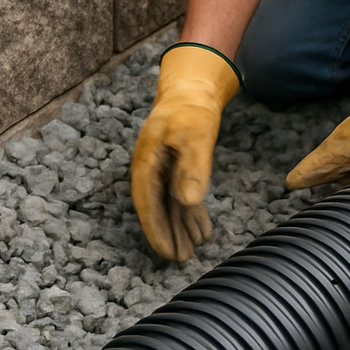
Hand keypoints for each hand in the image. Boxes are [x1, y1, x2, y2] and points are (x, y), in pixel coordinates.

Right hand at [130, 43, 241, 260]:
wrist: (192, 89)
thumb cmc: (191, 111)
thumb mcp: (196, 136)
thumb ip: (193, 168)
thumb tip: (187, 202)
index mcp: (146, 164)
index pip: (148, 205)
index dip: (156, 231)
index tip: (166, 253)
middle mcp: (150, 171)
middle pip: (158, 210)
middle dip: (169, 235)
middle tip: (181, 260)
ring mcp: (162, 171)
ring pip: (170, 207)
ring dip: (181, 228)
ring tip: (193, 251)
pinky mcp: (176, 170)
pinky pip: (181, 198)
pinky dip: (191, 215)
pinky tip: (203, 231)